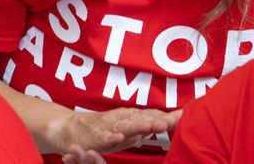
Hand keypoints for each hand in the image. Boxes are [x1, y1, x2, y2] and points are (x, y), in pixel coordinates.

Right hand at [50, 105, 180, 160]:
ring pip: (125, 126)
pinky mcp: (94, 137)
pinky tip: (119, 138)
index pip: (151, 116)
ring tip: (151, 125)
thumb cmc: (101, 130)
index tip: (184, 116)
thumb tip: (168, 120)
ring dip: (138, 125)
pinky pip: (103, 137)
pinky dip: (111, 137)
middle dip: (156, 120)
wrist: (69, 129)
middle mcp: (120, 119)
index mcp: (129, 118)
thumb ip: (143, 126)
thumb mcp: (126, 130)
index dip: (167, 117)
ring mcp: (107, 127)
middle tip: (171, 121)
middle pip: (141, 119)